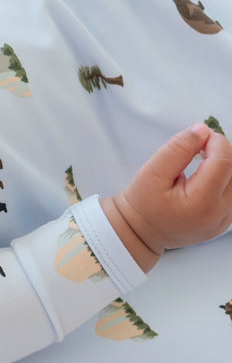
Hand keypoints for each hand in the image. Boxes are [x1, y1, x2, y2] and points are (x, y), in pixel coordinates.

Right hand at [103, 124, 231, 271]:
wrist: (139, 232)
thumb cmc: (142, 205)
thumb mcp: (152, 172)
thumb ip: (177, 148)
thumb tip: (202, 130)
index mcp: (201, 203)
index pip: (224, 162)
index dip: (216, 142)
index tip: (200, 135)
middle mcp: (219, 214)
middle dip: (221, 151)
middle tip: (199, 146)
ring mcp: (225, 220)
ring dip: (223, 164)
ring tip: (201, 161)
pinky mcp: (225, 220)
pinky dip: (222, 178)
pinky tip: (205, 176)